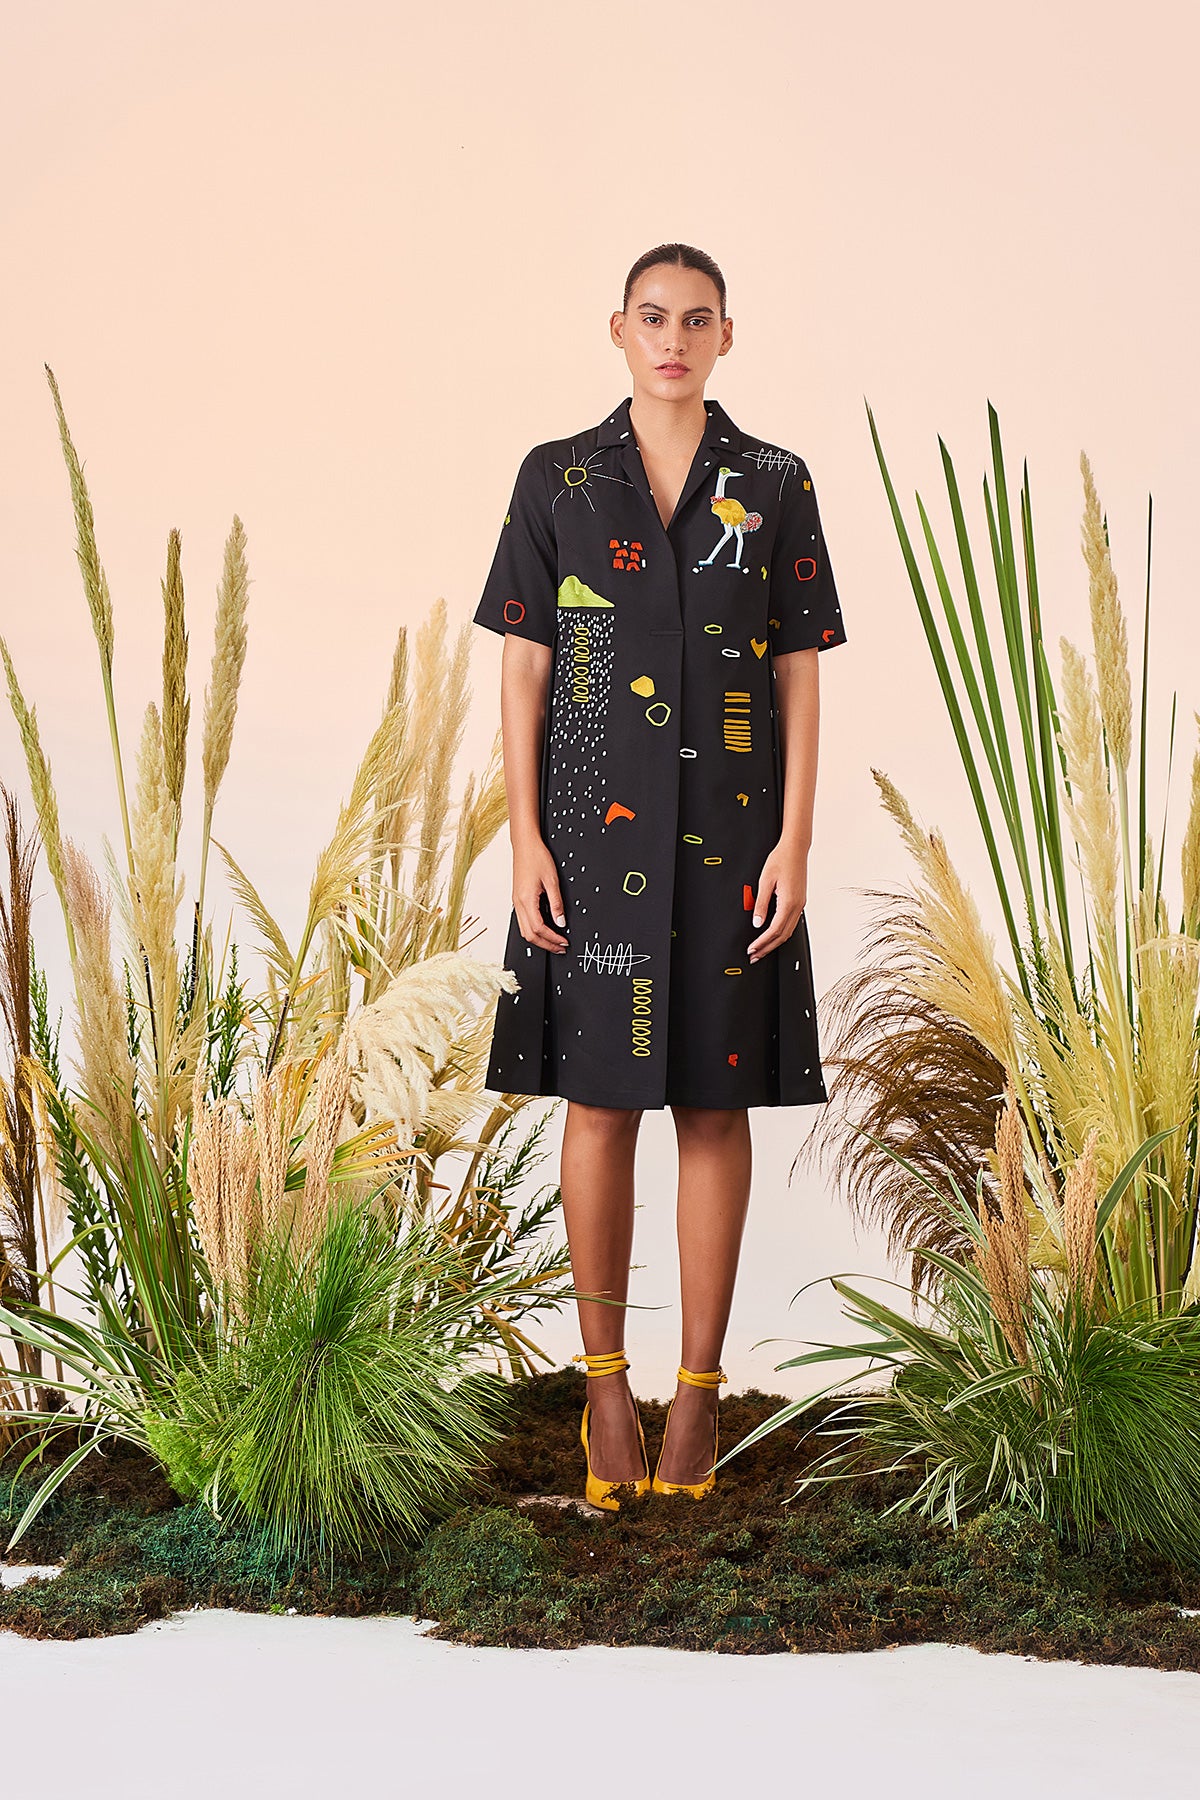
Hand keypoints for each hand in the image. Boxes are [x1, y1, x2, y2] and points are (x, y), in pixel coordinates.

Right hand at [513, 836, 569, 952]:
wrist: (525, 845)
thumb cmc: (537, 857)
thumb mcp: (552, 881)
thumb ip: (557, 904)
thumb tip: (561, 922)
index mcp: (526, 900)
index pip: (539, 929)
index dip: (553, 939)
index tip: (564, 942)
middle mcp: (518, 904)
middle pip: (529, 935)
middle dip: (546, 944)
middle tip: (560, 948)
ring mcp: (516, 902)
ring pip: (524, 930)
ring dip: (539, 939)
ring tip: (554, 941)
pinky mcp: (517, 899)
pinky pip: (523, 921)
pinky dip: (534, 930)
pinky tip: (545, 929)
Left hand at [747, 839, 807, 962]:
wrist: (795, 848)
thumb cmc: (780, 860)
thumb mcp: (765, 881)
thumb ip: (761, 903)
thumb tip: (757, 923)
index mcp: (789, 902)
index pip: (774, 930)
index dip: (762, 942)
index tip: (752, 949)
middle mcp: (797, 906)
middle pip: (783, 935)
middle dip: (768, 948)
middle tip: (754, 956)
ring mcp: (800, 904)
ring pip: (788, 931)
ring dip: (774, 942)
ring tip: (761, 949)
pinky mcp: (799, 901)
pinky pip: (791, 922)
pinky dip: (780, 932)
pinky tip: (772, 935)